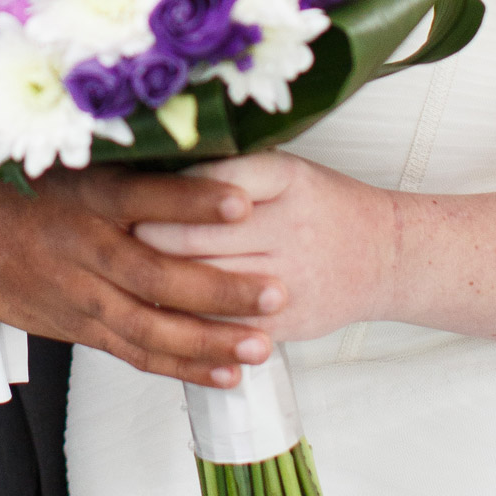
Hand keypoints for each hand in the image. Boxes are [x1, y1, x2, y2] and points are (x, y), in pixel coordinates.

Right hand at [0, 168, 288, 388]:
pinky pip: (136, 353)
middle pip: (154, 275)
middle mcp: (82, 248)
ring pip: (150, 326)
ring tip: (261, 345)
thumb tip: (201, 138)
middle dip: (219, 289)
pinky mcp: (80, 327)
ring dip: (208, 340)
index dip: (191, 202)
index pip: (142, 198)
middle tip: (276, 290)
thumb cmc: (26, 194)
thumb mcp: (67, 161)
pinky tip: (226, 372)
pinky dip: (182, 367)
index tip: (243, 201)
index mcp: (83, 197)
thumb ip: (127, 160)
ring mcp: (81, 294)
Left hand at [132, 153, 402, 345]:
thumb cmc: (323, 207)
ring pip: (202, 287)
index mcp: (286, 182)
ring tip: (123, 272)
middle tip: (108, 236)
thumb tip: (148, 171)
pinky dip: (185, 319)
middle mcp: (291, 230)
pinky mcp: (288, 323)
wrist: (387, 257)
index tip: (123, 197)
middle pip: (194, 240)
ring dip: (156, 283)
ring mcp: (291, 281)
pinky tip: (158, 308)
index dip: (156, 195)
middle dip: (143, 240)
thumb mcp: (283, 170)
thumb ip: (225, 170)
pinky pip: (222, 326)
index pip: (204, 187)